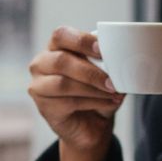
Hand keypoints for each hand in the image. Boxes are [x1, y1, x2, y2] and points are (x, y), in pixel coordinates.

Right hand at [28, 26, 124, 155]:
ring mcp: (39, 86)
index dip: (81, 41)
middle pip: (61, 61)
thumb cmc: (96, 92)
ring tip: (113, 93)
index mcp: (56, 47)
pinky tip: (108, 102)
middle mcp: (42, 64)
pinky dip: (93, 102)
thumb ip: (110, 64)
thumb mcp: (105, 74)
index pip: (61, 35)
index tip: (102, 50)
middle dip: (90, 71)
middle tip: (112, 81)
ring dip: (92, 89)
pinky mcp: (44, 107)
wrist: (91, 125)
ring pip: (63, 84)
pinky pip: (68, 102)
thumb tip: (122, 62)